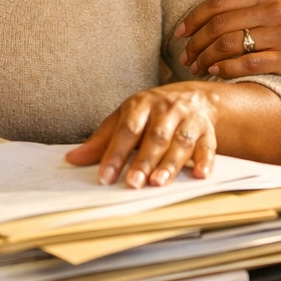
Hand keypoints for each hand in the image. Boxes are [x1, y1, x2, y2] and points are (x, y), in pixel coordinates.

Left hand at [65, 84, 216, 187]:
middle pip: (155, 137)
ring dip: (170, 164)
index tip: (105, 176)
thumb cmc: (151, 113)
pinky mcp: (207, 132)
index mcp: (142, 104)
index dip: (116, 153)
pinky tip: (200, 175)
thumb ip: (101, 140)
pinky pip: (208, 147)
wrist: (193, 97)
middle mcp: (167, 110)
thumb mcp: (124, 118)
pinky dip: (206, 161)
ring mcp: (189, 120)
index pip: (127, 129)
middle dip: (144, 161)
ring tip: (158, 183)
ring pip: (180, 142)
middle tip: (133, 183)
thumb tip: (73, 159)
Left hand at [175, 0, 280, 94]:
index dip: (195, 16)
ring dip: (207, 57)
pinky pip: (248, 63)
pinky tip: (216, 73)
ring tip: (196, 68)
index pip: (220, 1)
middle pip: (221, 24)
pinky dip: (227, 69)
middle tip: (184, 56)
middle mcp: (276, 10)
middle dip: (196, 41)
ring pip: (230, 44)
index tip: (180, 31)